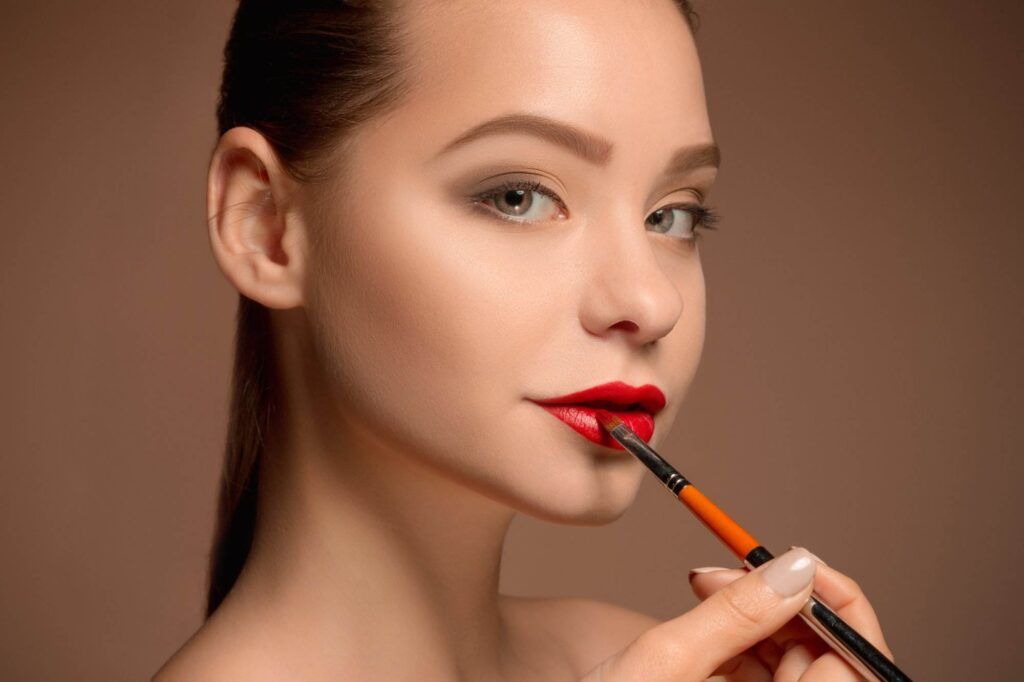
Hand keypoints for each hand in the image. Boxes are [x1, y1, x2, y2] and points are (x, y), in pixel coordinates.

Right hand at [579, 547, 894, 680]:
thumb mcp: (667, 659)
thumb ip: (736, 612)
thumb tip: (796, 567)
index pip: (852, 670)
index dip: (834, 609)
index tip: (797, 562)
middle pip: (830, 659)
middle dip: (787, 603)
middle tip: (733, 568)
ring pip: (797, 657)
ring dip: (758, 610)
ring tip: (704, 582)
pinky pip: (767, 665)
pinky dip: (742, 628)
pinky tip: (707, 602)